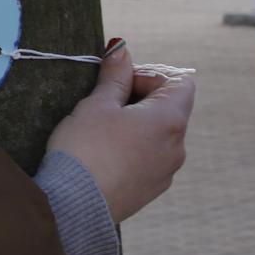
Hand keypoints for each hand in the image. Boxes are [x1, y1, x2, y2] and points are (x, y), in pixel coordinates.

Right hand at [45, 43, 192, 223]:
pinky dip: (133, 150)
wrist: (74, 206)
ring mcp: (167, 171)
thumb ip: (115, 75)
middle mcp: (177, 146)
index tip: (119, 84)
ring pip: (159, 135)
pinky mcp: (152, 190)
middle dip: (140, 100)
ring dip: (137, 126)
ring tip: (101, 133)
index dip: (149, 76)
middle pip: (170, 109)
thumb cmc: (84, 149)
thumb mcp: (97, 104)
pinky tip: (104, 156)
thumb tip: (122, 48)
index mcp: (169, 120)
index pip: (180, 82)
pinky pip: (150, 159)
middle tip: (105, 105)